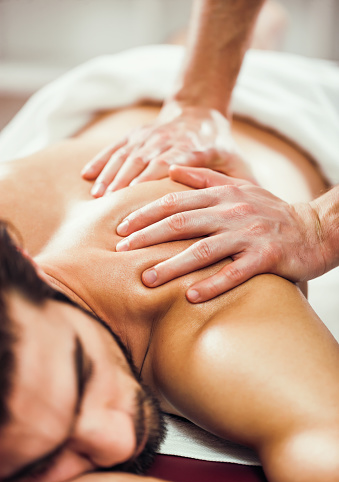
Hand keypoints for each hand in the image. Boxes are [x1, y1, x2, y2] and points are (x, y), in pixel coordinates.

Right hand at [81, 101, 253, 196]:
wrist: (199, 111)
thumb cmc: (219, 145)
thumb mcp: (235, 161)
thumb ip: (240, 183)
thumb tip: (250, 213)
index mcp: (190, 148)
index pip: (168, 166)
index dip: (151, 184)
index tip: (138, 205)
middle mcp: (166, 140)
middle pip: (142, 164)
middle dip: (126, 189)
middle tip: (114, 215)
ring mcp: (148, 136)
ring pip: (125, 156)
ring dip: (110, 177)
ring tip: (97, 200)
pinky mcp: (136, 134)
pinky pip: (114, 147)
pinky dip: (100, 160)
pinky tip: (86, 176)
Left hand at [116, 166, 325, 302]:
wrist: (313, 228)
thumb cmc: (269, 210)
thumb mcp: (238, 186)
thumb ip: (203, 177)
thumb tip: (171, 168)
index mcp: (223, 195)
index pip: (175, 202)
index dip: (145, 214)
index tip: (120, 227)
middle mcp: (233, 211)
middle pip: (182, 224)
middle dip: (147, 237)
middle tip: (120, 251)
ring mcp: (250, 234)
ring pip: (204, 250)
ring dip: (172, 265)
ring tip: (146, 279)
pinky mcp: (266, 257)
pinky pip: (235, 273)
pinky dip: (212, 284)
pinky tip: (190, 296)